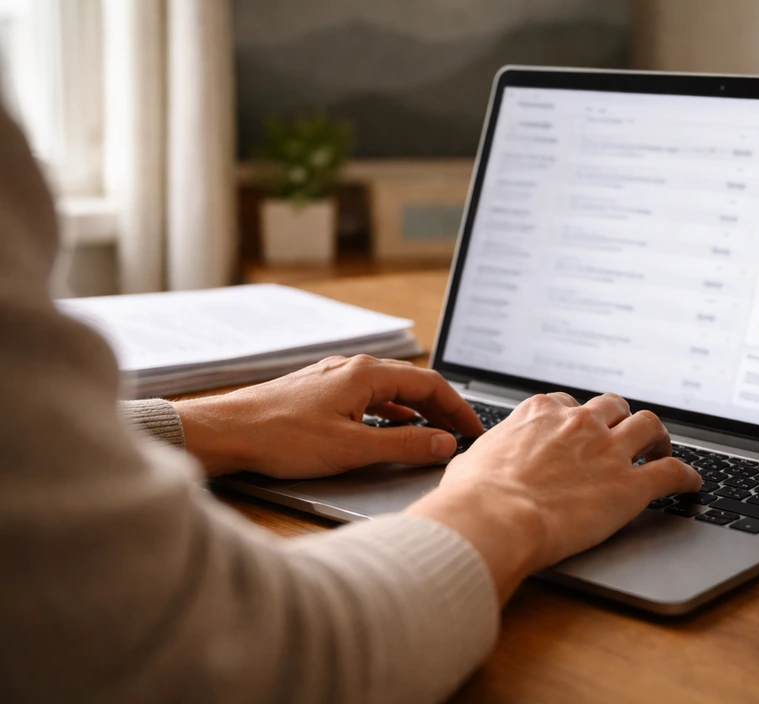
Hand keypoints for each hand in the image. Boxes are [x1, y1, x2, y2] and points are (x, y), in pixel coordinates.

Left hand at [171, 355, 483, 477]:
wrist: (225, 432)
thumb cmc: (281, 438)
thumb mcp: (352, 448)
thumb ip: (404, 446)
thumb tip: (444, 443)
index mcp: (366, 374)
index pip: (430, 384)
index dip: (458, 408)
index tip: (474, 430)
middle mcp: (352, 368)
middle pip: (412, 383)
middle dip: (441, 408)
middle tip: (461, 434)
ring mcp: (333, 378)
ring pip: (389, 390)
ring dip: (415, 411)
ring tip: (433, 434)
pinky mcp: (318, 393)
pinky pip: (367, 397)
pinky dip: (389, 413)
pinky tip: (388, 429)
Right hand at [406, 392, 701, 602]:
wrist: (494, 519)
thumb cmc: (473, 497)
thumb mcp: (471, 460)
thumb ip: (487, 455)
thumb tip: (477, 465)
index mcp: (540, 413)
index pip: (569, 404)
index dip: (577, 418)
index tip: (580, 431)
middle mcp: (578, 423)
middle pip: (613, 406)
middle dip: (620, 418)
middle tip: (624, 436)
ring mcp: (607, 451)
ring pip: (649, 426)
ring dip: (658, 437)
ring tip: (660, 449)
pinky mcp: (630, 486)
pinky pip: (671, 472)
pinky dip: (686, 476)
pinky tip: (691, 484)